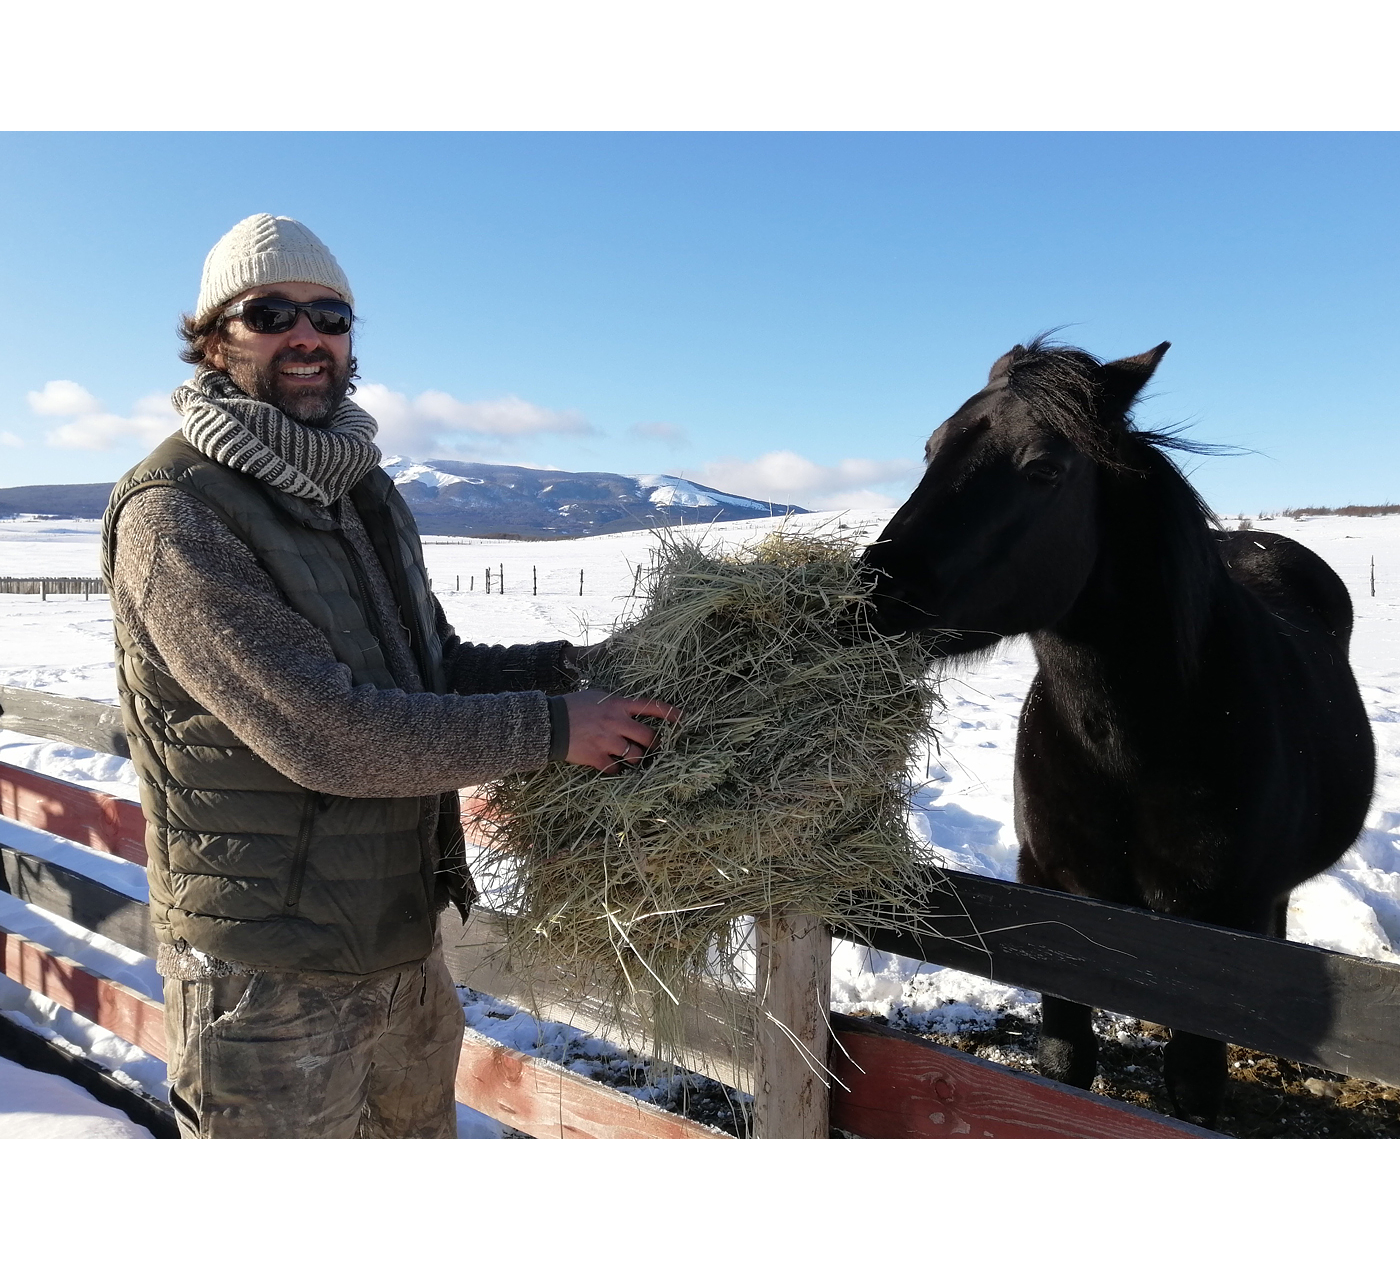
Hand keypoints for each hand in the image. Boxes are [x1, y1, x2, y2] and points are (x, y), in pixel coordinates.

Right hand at [562, 689, 680, 772]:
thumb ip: (617, 703)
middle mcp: (617, 723)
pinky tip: (613, 766)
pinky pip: (617, 769)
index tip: (682, 719)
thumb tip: (633, 710)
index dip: (670, 713)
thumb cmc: (573, 706)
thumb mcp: (598, 696)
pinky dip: (617, 769)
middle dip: (655, 744)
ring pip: (636, 756)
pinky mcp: (597, 758)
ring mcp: (608, 742)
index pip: (651, 707)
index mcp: (618, 704)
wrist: (550, 723)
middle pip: (649, 737)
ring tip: (631, 757)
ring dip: (637, 759)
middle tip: (653, 746)